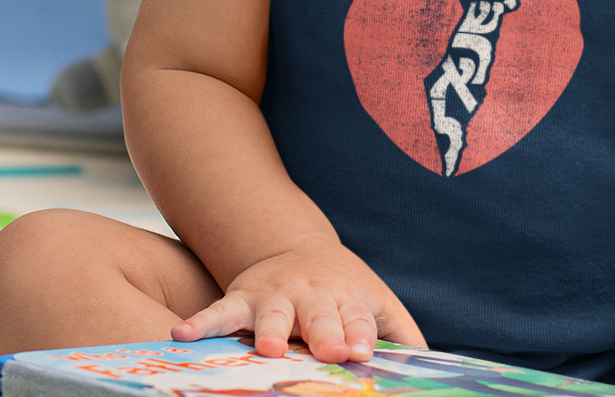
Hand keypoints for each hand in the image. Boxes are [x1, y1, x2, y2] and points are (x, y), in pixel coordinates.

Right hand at [171, 241, 424, 361]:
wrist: (297, 248)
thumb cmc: (344, 291)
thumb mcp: (377, 304)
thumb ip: (401, 335)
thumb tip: (431, 366)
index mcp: (348, 300)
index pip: (358, 322)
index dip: (360, 336)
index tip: (362, 353)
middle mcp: (313, 297)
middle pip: (320, 317)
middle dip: (325, 334)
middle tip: (330, 351)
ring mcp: (276, 296)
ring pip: (273, 314)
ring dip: (272, 330)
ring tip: (270, 348)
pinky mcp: (243, 298)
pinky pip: (220, 312)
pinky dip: (202, 323)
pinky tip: (183, 336)